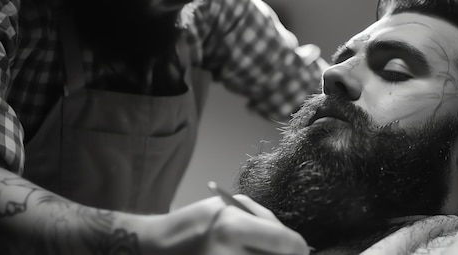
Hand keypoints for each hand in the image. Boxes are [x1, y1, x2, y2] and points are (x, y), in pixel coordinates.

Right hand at [141, 195, 308, 254]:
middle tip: (277, 250)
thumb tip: (295, 244)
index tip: (300, 248)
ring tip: (249, 250)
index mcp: (234, 229)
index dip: (299, 247)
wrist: (156, 247)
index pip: (288, 244)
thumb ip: (265, 221)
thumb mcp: (230, 207)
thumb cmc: (194, 223)